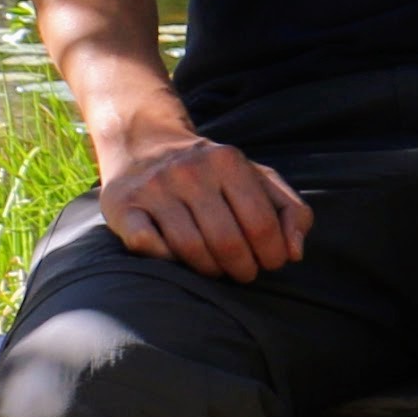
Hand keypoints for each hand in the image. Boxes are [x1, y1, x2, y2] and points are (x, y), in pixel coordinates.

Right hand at [97, 127, 311, 281]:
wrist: (142, 142)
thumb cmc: (211, 171)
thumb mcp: (256, 177)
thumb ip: (290, 209)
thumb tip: (295, 253)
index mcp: (227, 161)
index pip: (261, 223)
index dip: (271, 254)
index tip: (270, 263)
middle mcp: (189, 170)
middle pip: (226, 241)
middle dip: (242, 268)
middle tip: (244, 273)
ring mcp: (153, 187)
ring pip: (190, 249)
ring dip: (209, 271)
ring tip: (217, 270)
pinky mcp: (122, 205)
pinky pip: (148, 246)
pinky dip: (167, 261)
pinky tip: (178, 260)